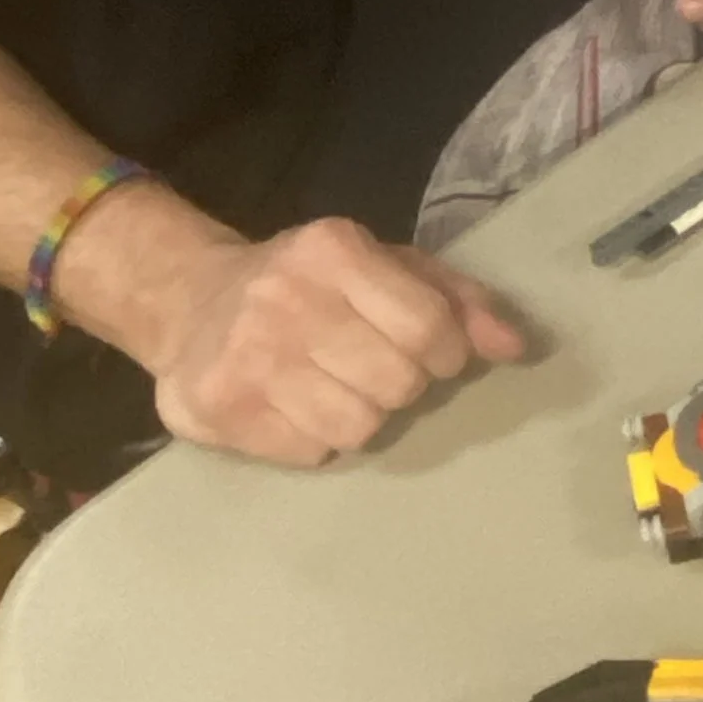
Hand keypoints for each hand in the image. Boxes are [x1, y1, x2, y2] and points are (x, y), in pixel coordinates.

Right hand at [147, 216, 525, 464]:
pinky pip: (312, 452)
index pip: (430, 327)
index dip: (446, 354)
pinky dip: (313, 438)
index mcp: (334, 248)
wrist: (188, 300)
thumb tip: (514, 346)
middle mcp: (288, 296)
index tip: (432, 354)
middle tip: (369, 367)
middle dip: (398, 385)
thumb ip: (455, 298)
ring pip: (359, 426)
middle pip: (398, 383)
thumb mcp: (383, 267)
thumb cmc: (308, 285)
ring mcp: (249, 354)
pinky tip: (291, 405)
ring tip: (329, 385)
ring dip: (357, 415)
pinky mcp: (221, 407)